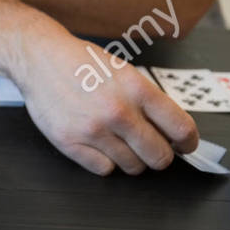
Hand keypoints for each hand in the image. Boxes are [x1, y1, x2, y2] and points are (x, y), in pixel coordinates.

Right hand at [3, 15, 198, 174]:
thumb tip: (171, 131)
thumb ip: (148, 100)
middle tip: (153, 151)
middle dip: (160, 157)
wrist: (41, 60)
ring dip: (131, 160)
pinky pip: (103, 169)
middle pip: (159, 156)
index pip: (180, 128)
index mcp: (138, 89)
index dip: (188, 143)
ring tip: (122, 145)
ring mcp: (94, 130)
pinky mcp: (71, 143)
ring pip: (132, 167)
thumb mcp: (125, 72)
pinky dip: (105, 162)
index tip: (185, 146)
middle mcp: (118, 111)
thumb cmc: (82, 64)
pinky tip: (100, 146)